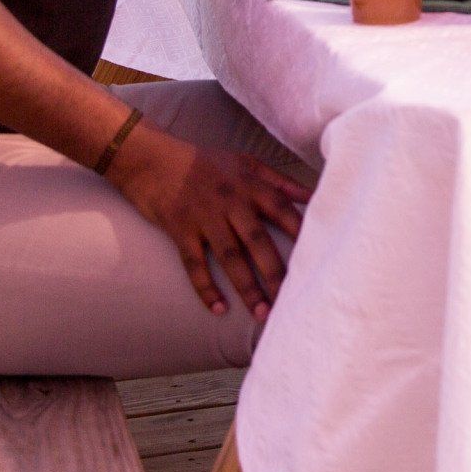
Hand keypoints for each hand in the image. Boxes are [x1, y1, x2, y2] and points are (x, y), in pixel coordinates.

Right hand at [104, 120, 311, 319]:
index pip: (281, 209)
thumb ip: (279, 180)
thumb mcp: (244, 162)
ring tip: (261, 313)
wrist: (152, 158)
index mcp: (249, 184)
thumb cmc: (205, 161)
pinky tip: (219, 309)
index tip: (319, 256)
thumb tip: (313, 194)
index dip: (300, 232)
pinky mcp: (180, 230)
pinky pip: (195, 264)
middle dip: (275, 272)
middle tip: (290, 300)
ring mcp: (204, 217)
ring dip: (246, 287)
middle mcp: (230, 201)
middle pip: (258, 240)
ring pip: (230, 257)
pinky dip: (206, 288)